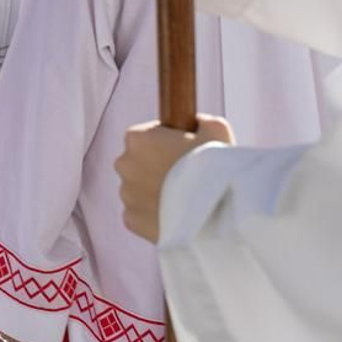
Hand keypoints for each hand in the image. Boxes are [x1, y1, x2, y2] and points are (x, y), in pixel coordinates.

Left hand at [115, 115, 234, 242]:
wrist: (213, 212)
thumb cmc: (214, 166)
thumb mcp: (216, 130)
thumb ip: (202, 121)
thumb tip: (199, 123)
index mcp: (138, 138)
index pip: (148, 134)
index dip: (168, 141)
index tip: (184, 150)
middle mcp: (124, 163)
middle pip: (139, 161)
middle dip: (158, 166)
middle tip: (186, 175)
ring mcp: (125, 193)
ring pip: (138, 188)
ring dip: (155, 190)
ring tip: (184, 198)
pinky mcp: (131, 219)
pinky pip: (140, 213)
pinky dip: (154, 213)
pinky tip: (176, 213)